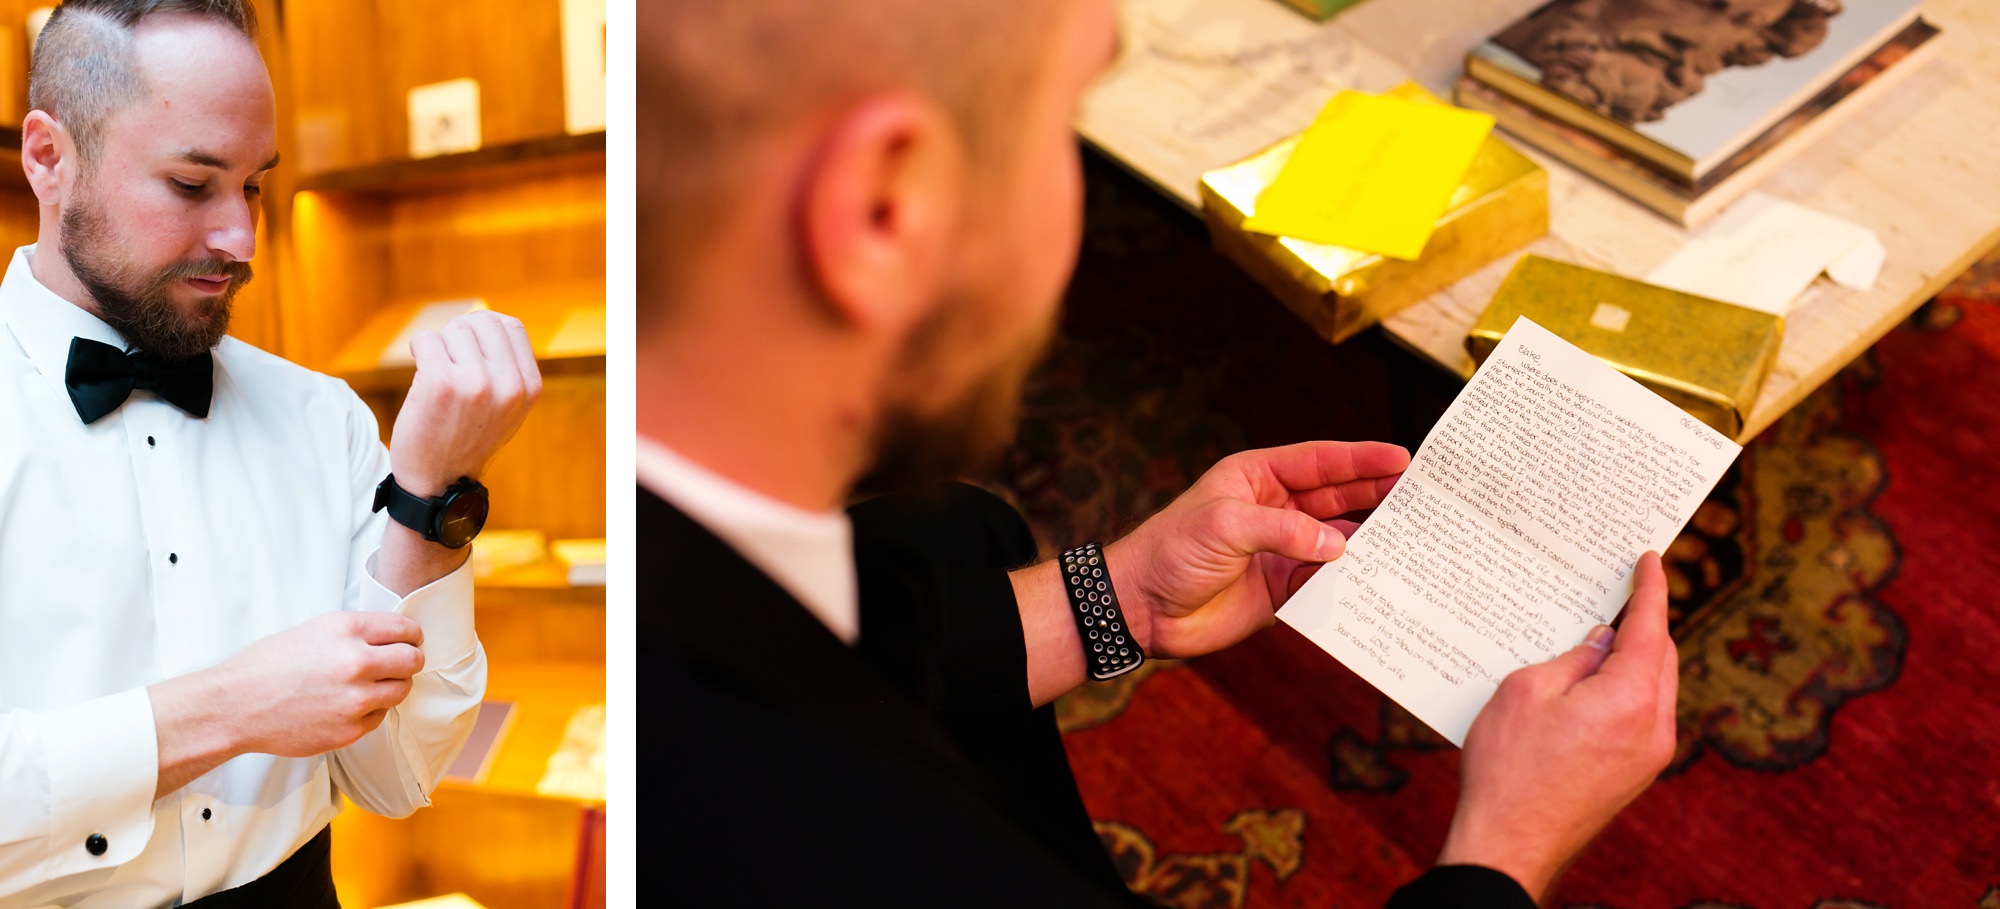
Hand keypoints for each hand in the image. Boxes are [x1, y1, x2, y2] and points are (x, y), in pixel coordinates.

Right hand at [219, 612, 426, 756]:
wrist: (236, 706)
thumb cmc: (268, 666)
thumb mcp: (315, 630)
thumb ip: (356, 633)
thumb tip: (392, 638)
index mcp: (348, 630)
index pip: (406, 629)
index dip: (411, 636)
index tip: (409, 641)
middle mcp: (357, 662)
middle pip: (413, 660)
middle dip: (408, 661)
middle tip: (398, 664)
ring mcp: (356, 699)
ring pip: (401, 691)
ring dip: (391, 687)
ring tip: (368, 686)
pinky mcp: (350, 729)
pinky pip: (379, 717)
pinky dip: (370, 712)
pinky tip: (346, 706)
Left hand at [389, 310, 542, 496]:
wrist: (438, 480)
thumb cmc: (467, 437)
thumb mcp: (507, 407)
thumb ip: (508, 367)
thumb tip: (488, 318)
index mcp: (529, 387)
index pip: (510, 326)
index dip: (484, 329)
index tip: (469, 349)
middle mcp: (508, 385)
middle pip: (481, 322)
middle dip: (460, 335)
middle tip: (449, 363)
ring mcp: (476, 383)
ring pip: (453, 329)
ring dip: (438, 346)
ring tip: (437, 374)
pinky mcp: (440, 384)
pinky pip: (427, 339)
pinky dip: (419, 349)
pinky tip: (420, 372)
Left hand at [1106, 440, 1408, 658]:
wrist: (1139, 607)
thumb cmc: (1169, 551)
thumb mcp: (1224, 526)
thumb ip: (1283, 532)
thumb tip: (1339, 544)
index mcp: (1256, 478)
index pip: (1319, 462)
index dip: (1361, 460)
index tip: (1402, 458)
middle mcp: (1273, 510)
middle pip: (1337, 497)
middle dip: (1378, 494)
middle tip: (1424, 494)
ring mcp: (1279, 550)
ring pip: (1337, 540)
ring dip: (1371, 539)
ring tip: (1416, 537)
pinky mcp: (1280, 589)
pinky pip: (1325, 582)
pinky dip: (1352, 581)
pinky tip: (1382, 579)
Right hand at [1437, 552, 1678, 900]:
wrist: (1511, 842)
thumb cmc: (1508, 767)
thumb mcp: (1525, 691)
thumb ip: (1572, 658)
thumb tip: (1602, 642)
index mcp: (1629, 700)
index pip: (1651, 629)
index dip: (1651, 589)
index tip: (1652, 560)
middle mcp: (1654, 728)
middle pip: (1662, 657)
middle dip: (1644, 623)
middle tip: (1619, 594)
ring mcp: (1650, 756)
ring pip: (1655, 688)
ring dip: (1635, 658)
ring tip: (1600, 638)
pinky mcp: (1636, 775)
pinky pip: (1642, 716)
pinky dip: (1627, 690)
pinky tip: (1593, 684)